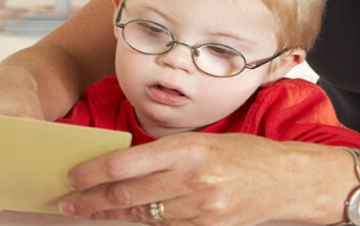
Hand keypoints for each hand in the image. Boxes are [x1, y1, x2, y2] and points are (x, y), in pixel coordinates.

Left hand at [60, 133, 346, 224]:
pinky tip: (129, 221)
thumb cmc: (248, 154)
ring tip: (92, 213)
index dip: (95, 173)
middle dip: (93, 201)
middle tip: (69, 203)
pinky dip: (146, 225)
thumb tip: (124, 165)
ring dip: (113, 216)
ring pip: (143, 216)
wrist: (291, 180)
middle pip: (128, 195)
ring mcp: (202, 208)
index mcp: (190, 148)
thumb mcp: (207, 141)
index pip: (128, 163)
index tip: (74, 177)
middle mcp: (193, 179)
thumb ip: (168, 154)